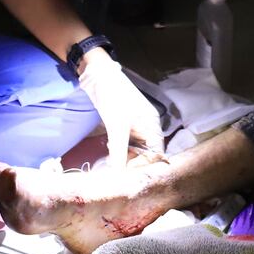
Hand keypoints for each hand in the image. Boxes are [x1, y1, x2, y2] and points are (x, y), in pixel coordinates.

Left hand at [77, 50, 164, 166]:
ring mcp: (133, 127)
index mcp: (152, 125)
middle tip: (118, 177)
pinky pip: (123, 146)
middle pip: (145, 155)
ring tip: (111, 171)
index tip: (129, 177)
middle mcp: (146, 128)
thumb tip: (118, 175)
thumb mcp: (117, 126)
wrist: (97, 75)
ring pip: (133, 151)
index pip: (156, 154)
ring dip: (123, 161)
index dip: (144, 167)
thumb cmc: (113, 97)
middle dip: (133, 166)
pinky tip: (108, 160)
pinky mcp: (121, 127)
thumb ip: (119, 152)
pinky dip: (117, 154)